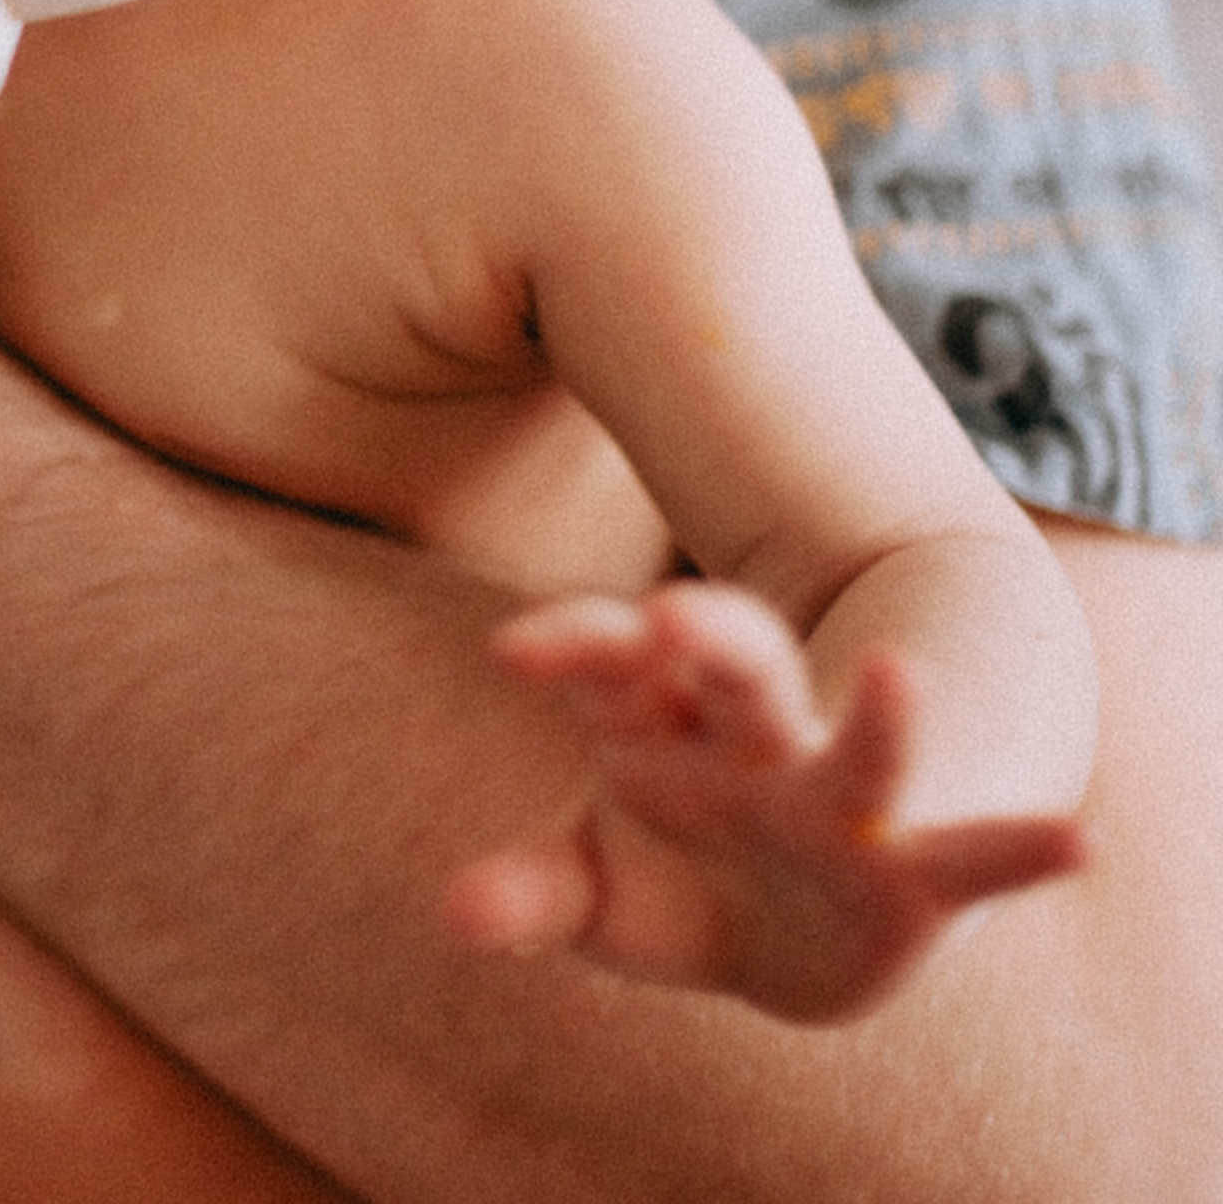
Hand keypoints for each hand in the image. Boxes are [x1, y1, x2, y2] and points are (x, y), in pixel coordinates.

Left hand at [445, 580, 1088, 1022]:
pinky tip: (1079, 845)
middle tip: (676, 613)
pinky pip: (974, 858)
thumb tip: (458, 914)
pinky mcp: (909, 873)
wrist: (795, 924)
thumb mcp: (601, 892)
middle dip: (711, 637)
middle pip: (733, 664)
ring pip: (856, 740)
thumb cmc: (684, 877)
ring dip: (876, 713)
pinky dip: (1024, 852)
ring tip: (901, 674)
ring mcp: (835, 799)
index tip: (514, 650)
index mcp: (665, 725)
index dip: (573, 646)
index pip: (614, 662)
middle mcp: (754, 740)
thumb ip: (536, 893)